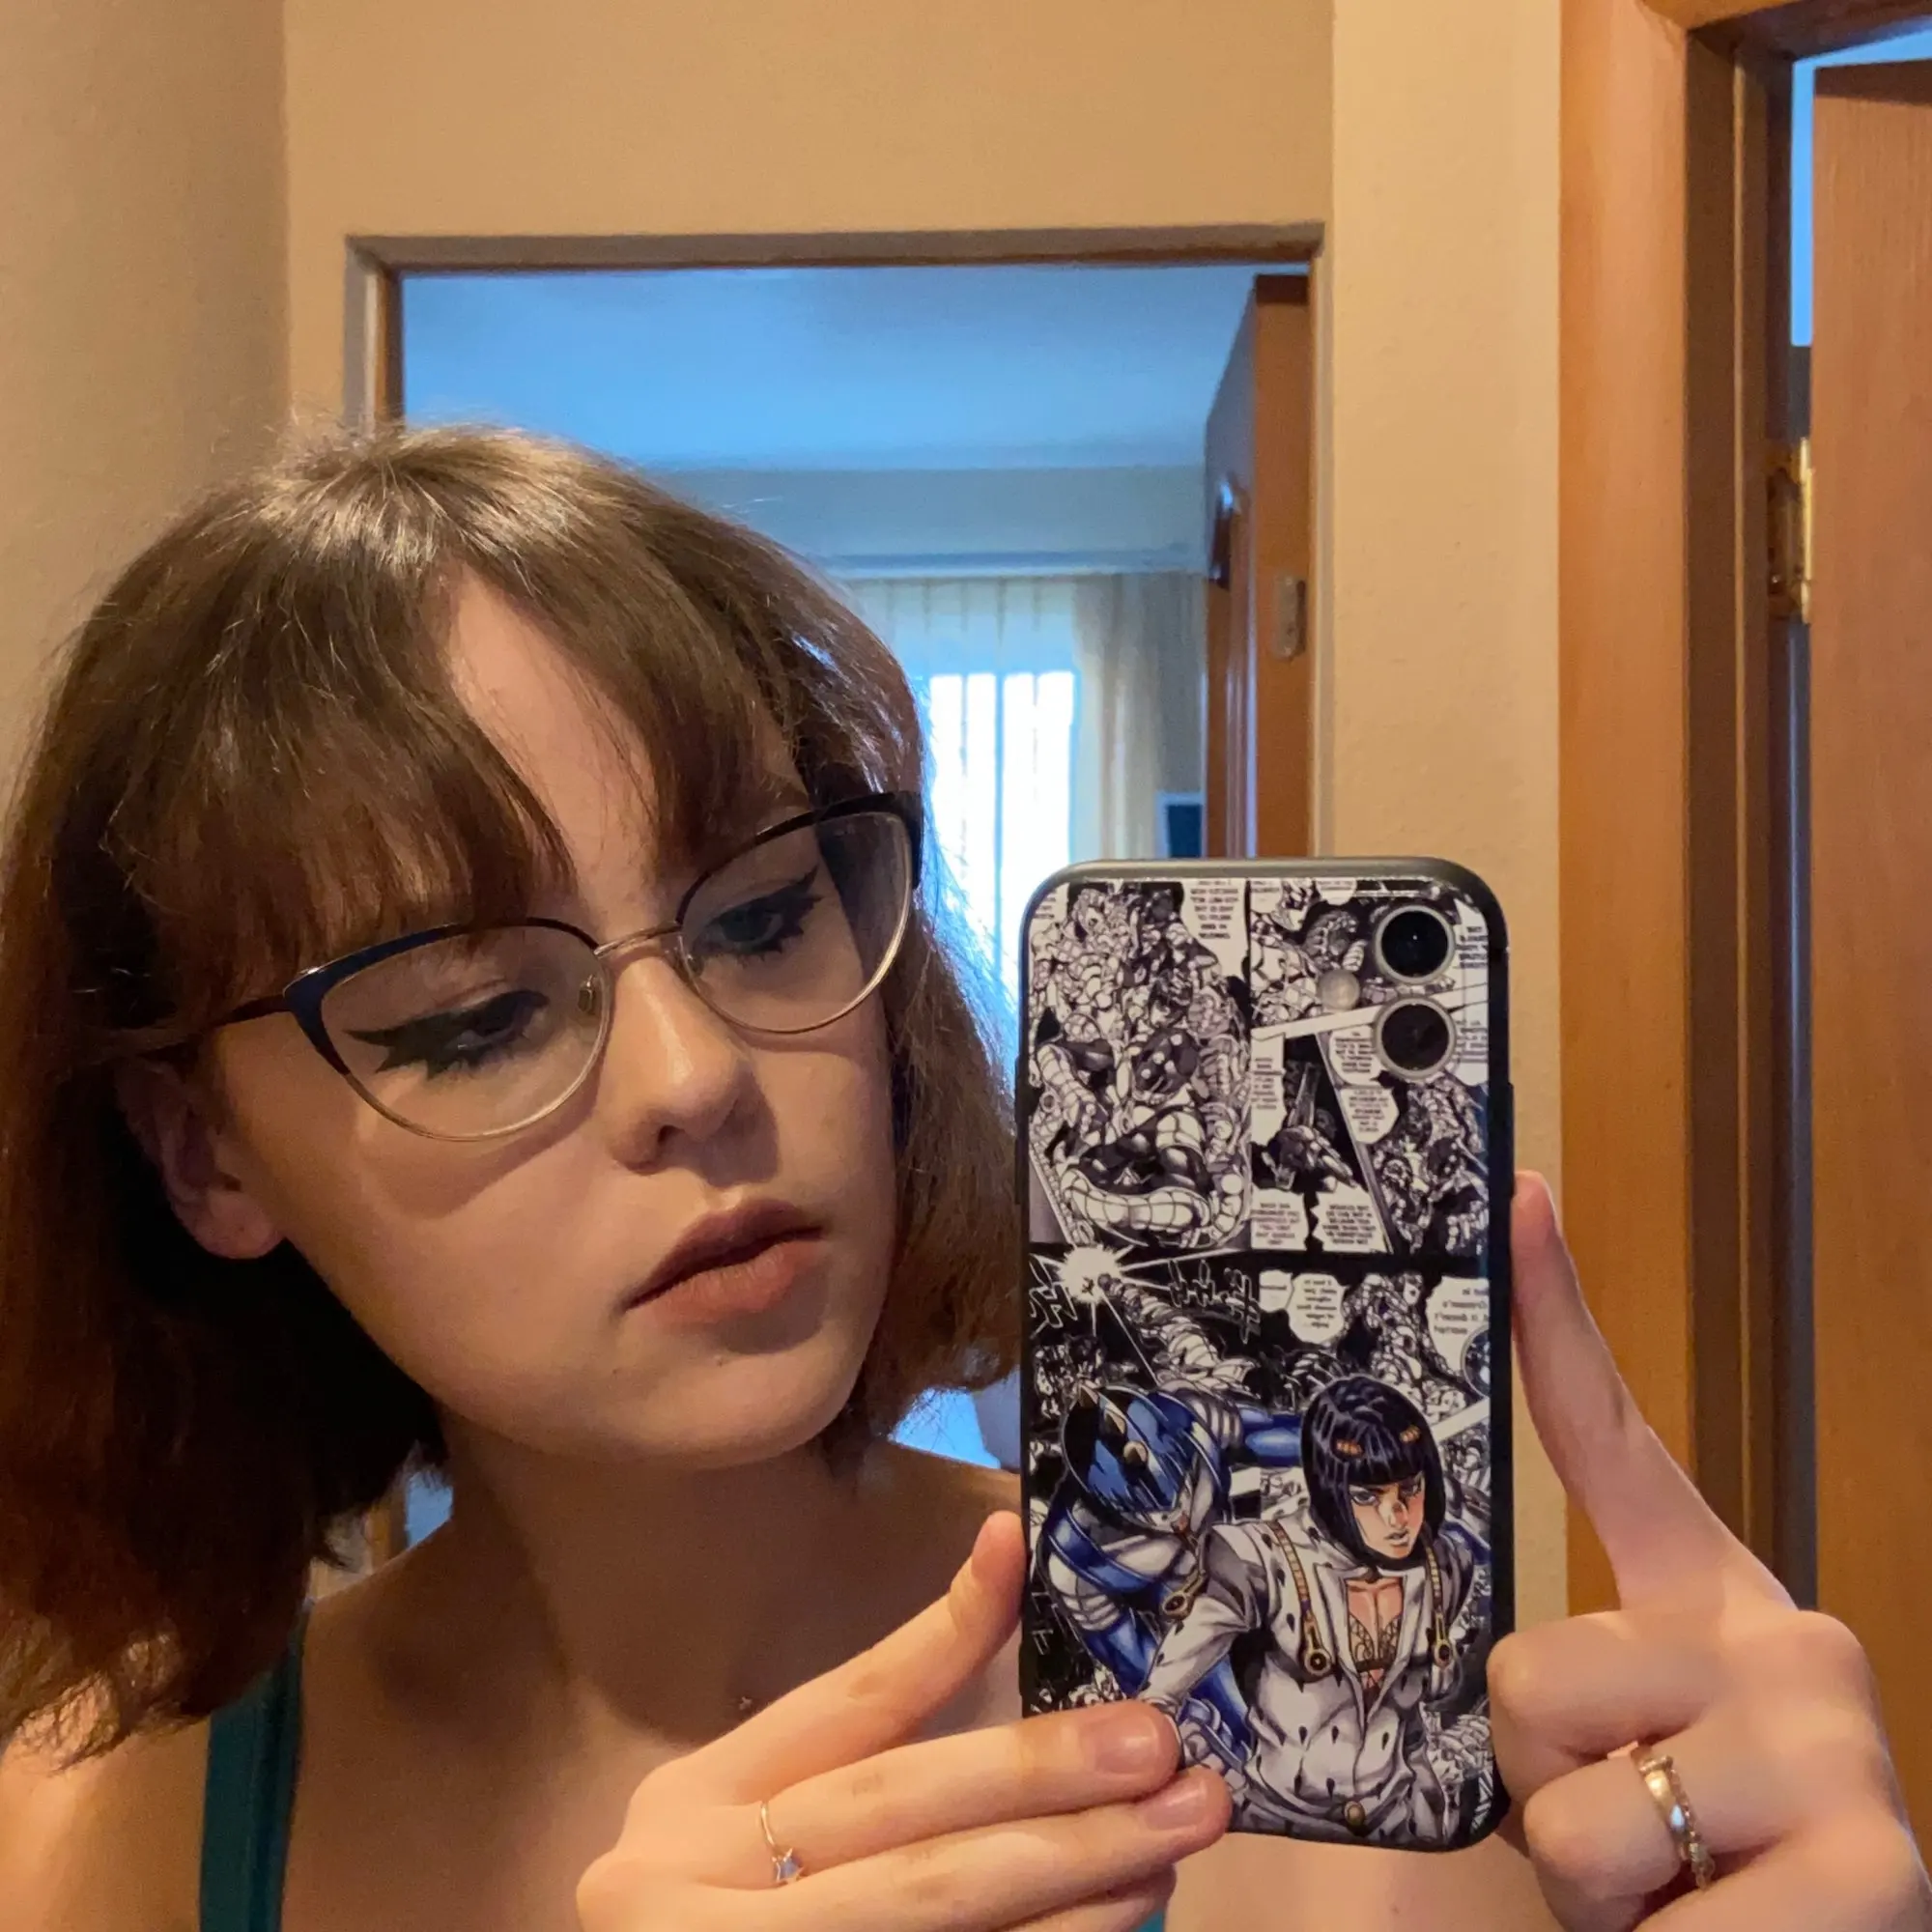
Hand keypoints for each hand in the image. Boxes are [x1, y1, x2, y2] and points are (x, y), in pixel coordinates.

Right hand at [576, 1513, 1229, 1931]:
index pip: (839, 1704)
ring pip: (929, 1905)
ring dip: (1071, 1872)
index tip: (1019, 1558)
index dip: (936, 1632)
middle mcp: (700, 1880)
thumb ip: (859, 1762)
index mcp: (697, 1803)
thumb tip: (1003, 1602)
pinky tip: (1119, 1919)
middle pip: (895, 1809)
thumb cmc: (726, 1914)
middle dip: (1040, 1772)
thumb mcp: (754, 1825)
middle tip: (1158, 1745)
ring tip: (1167, 1835)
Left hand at [1491, 1174, 1929, 1929]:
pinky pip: (1653, 1917)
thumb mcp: (1626, 1764)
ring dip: (1596, 1895)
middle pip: (1528, 1676)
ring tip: (1686, 1904)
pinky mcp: (1873, 1864)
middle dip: (1544, 1790)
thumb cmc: (1710, 1876)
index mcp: (1715, 1607)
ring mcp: (1835, 1740)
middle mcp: (1789, 1638)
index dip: (1552, 1314)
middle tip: (1642, 1847)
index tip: (1515, 1195)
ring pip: (1568, 1809)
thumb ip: (1574, 1693)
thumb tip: (1508, 1670)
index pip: (1615, 1440)